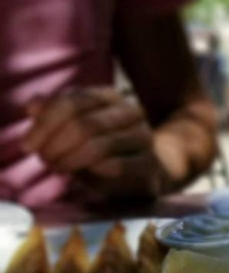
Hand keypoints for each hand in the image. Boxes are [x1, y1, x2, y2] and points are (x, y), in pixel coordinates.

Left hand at [22, 88, 164, 203]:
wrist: (155, 167)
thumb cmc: (108, 148)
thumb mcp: (79, 127)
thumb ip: (54, 115)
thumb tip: (31, 106)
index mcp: (110, 96)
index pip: (71, 102)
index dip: (44, 123)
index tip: (29, 145)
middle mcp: (130, 112)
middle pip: (83, 123)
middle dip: (55, 145)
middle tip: (44, 160)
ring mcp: (143, 137)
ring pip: (98, 145)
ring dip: (70, 160)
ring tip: (58, 169)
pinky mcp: (149, 164)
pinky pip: (116, 166)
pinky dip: (93, 171)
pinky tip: (80, 176)